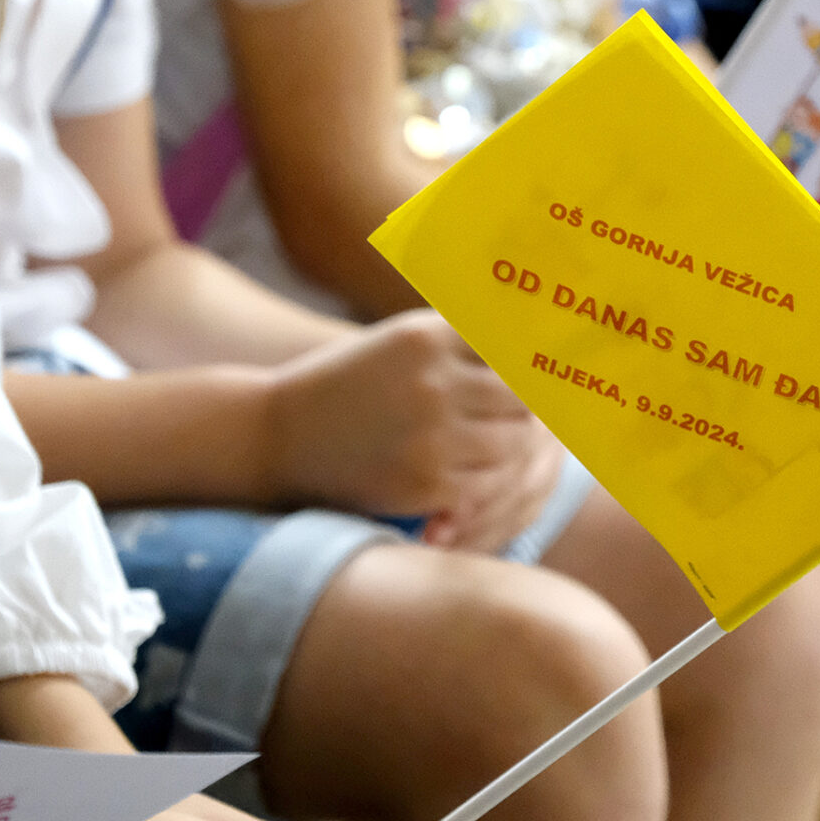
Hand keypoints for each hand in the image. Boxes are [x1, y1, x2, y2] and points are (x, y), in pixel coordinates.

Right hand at [263, 313, 562, 551]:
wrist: (273, 434)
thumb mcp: (400, 342)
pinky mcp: (423, 481)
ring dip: (511, 450)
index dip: (534, 366)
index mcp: (427, 336)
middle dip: (527, 411)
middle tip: (530, 424)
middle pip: (522, 397)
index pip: (513, 347)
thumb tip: (535, 342)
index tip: (546, 379)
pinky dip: (488, 484)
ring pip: (513, 442)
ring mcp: (430, 432)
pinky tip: (473, 478)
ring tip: (498, 450)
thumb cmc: (348, 384)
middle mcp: (432, 379)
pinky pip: (487, 484)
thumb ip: (461, 338)